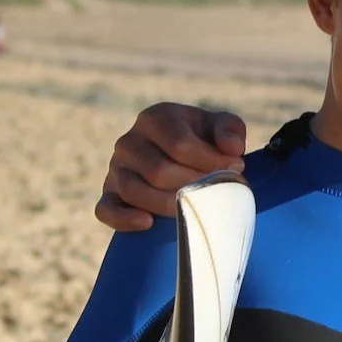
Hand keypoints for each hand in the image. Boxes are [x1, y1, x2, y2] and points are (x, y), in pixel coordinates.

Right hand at [96, 103, 247, 230]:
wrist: (184, 157)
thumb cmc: (205, 139)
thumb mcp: (222, 126)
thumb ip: (230, 129)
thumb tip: (232, 149)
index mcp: (155, 118)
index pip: (180, 144)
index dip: (211, 161)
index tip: (236, 168)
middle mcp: (129, 141)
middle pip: (159, 171)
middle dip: (195, 185)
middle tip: (220, 191)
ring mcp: (116, 168)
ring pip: (134, 191)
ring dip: (169, 205)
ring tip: (196, 208)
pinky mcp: (109, 193)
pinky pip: (105, 209)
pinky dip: (123, 218)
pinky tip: (148, 223)